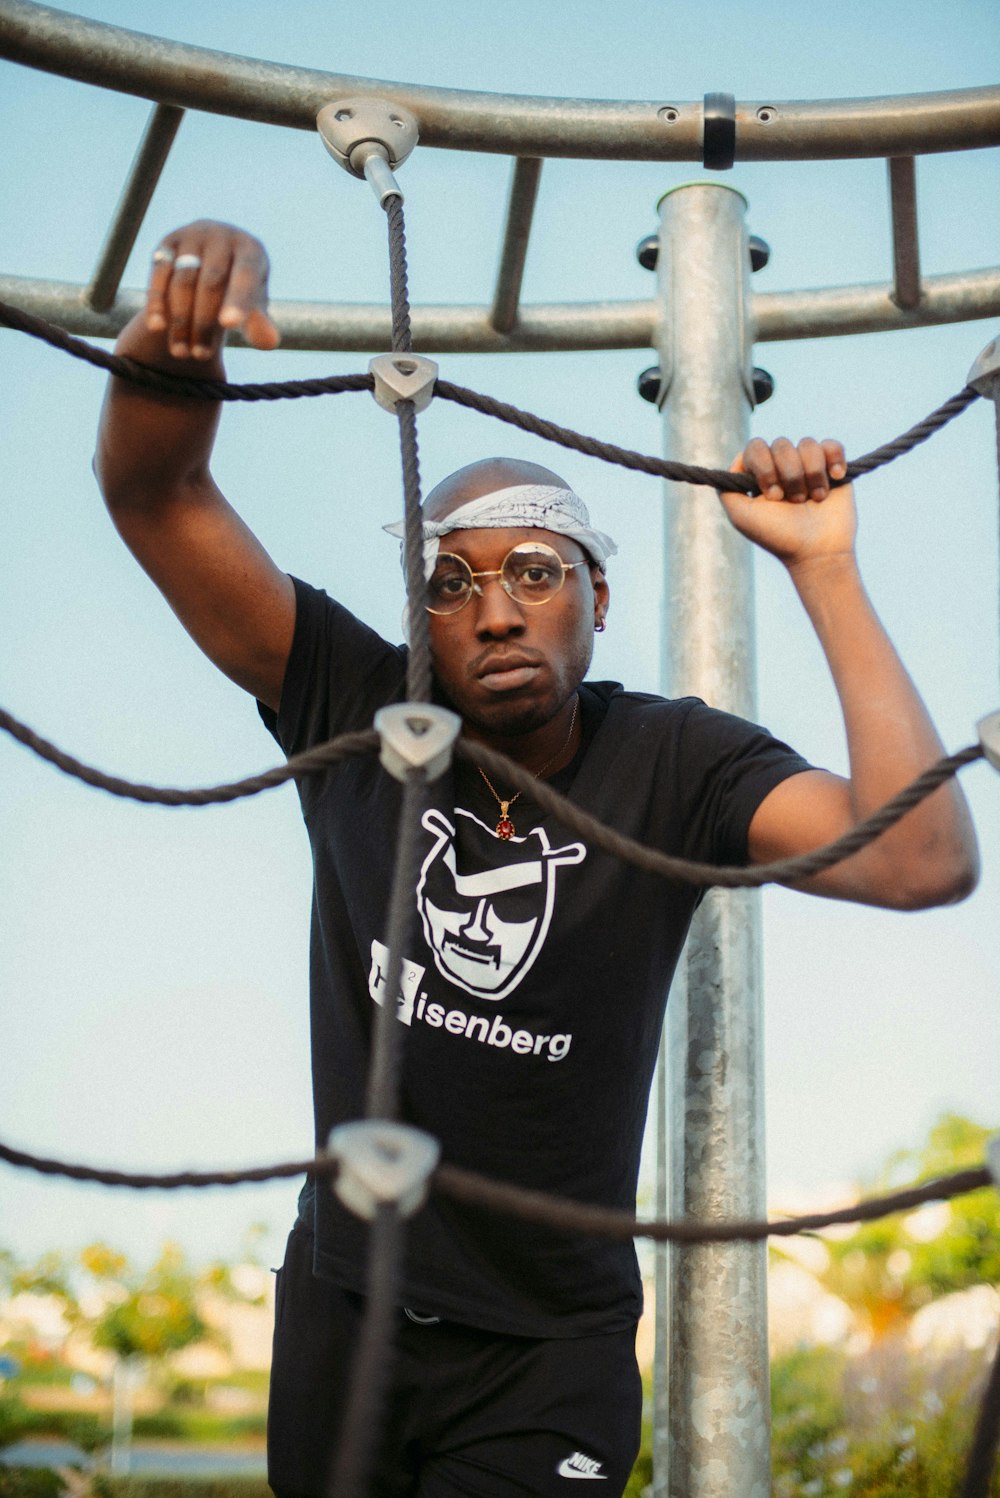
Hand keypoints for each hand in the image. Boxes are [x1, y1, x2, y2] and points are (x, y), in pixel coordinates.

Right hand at [145, 220, 279, 360]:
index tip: (230, 325)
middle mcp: (220, 236)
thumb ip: (260, 323)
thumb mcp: (253, 306)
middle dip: (205, 321)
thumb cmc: (239, 290)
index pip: (245, 274)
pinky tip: (157, 328)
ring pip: (183, 281)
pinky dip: (157, 302)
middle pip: (211, 281)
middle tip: (201, 356)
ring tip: (182, 353)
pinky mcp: (166, 245)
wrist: (211, 260)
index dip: (238, 299)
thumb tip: (270, 343)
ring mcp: (191, 237)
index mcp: (250, 249)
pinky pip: (159, 274)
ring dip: (181, 319)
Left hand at [721, 437, 855, 570]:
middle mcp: (782, 467)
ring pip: (807, 444)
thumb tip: (738, 459)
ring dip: (811, 474)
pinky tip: (834, 478)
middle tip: (793, 501)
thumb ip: (726, 487)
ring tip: (814, 499)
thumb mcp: (741, 516)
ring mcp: (807, 465)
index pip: (756, 448)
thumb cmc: (777, 536)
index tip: (773, 496)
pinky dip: (834, 460)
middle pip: (781, 444)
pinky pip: (832, 445)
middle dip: (789, 475)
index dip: (764, 467)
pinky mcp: (832, 467)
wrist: (817, 552)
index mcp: (759, 475)